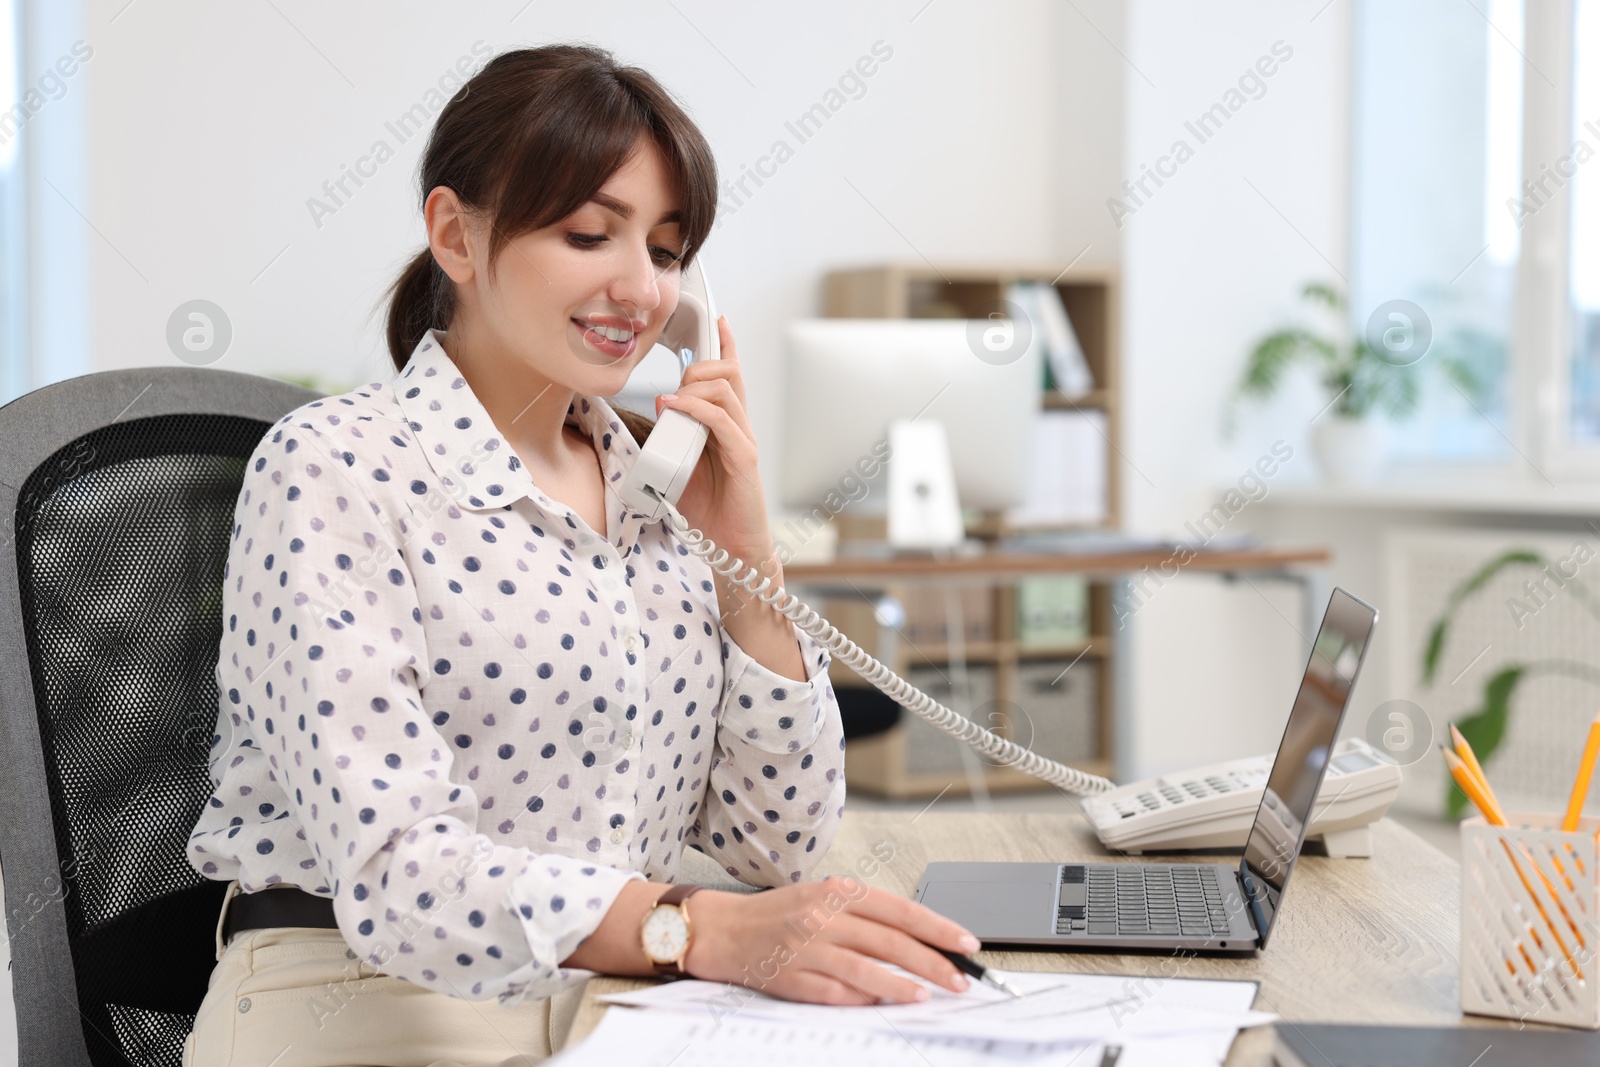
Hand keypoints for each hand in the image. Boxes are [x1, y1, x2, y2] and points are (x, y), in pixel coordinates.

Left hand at [654, 315, 773, 563]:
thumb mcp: (680, 466)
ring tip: (671, 400)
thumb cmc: (708, 510)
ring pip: (726, 390)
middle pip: (729, 373)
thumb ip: (670, 439)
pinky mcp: (744, 460)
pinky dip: (697, 409)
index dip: (728, 345)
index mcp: (726, 426)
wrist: (731, 549)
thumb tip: (655, 413)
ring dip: (694, 386)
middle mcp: (739, 427)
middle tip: (676, 381)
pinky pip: (723, 422)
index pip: (732, 376)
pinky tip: (675, 409)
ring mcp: (744, 441)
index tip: (720, 321)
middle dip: (700, 366)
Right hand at [680, 877, 980, 1004]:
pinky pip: (838, 993)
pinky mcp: (794, 978)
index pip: (900, 910)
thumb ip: (864, 915)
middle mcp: (824, 917)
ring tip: (928, 995)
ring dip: (903, 986)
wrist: (724, 929)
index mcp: (837, 892)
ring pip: (868, 970)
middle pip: (891, 942)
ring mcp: (808, 949)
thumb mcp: (824, 897)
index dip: (938, 928)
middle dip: (933, 963)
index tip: (966, 943)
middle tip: (959, 979)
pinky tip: (884, 1003)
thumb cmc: (778, 913)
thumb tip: (913, 940)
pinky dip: (865, 1000)